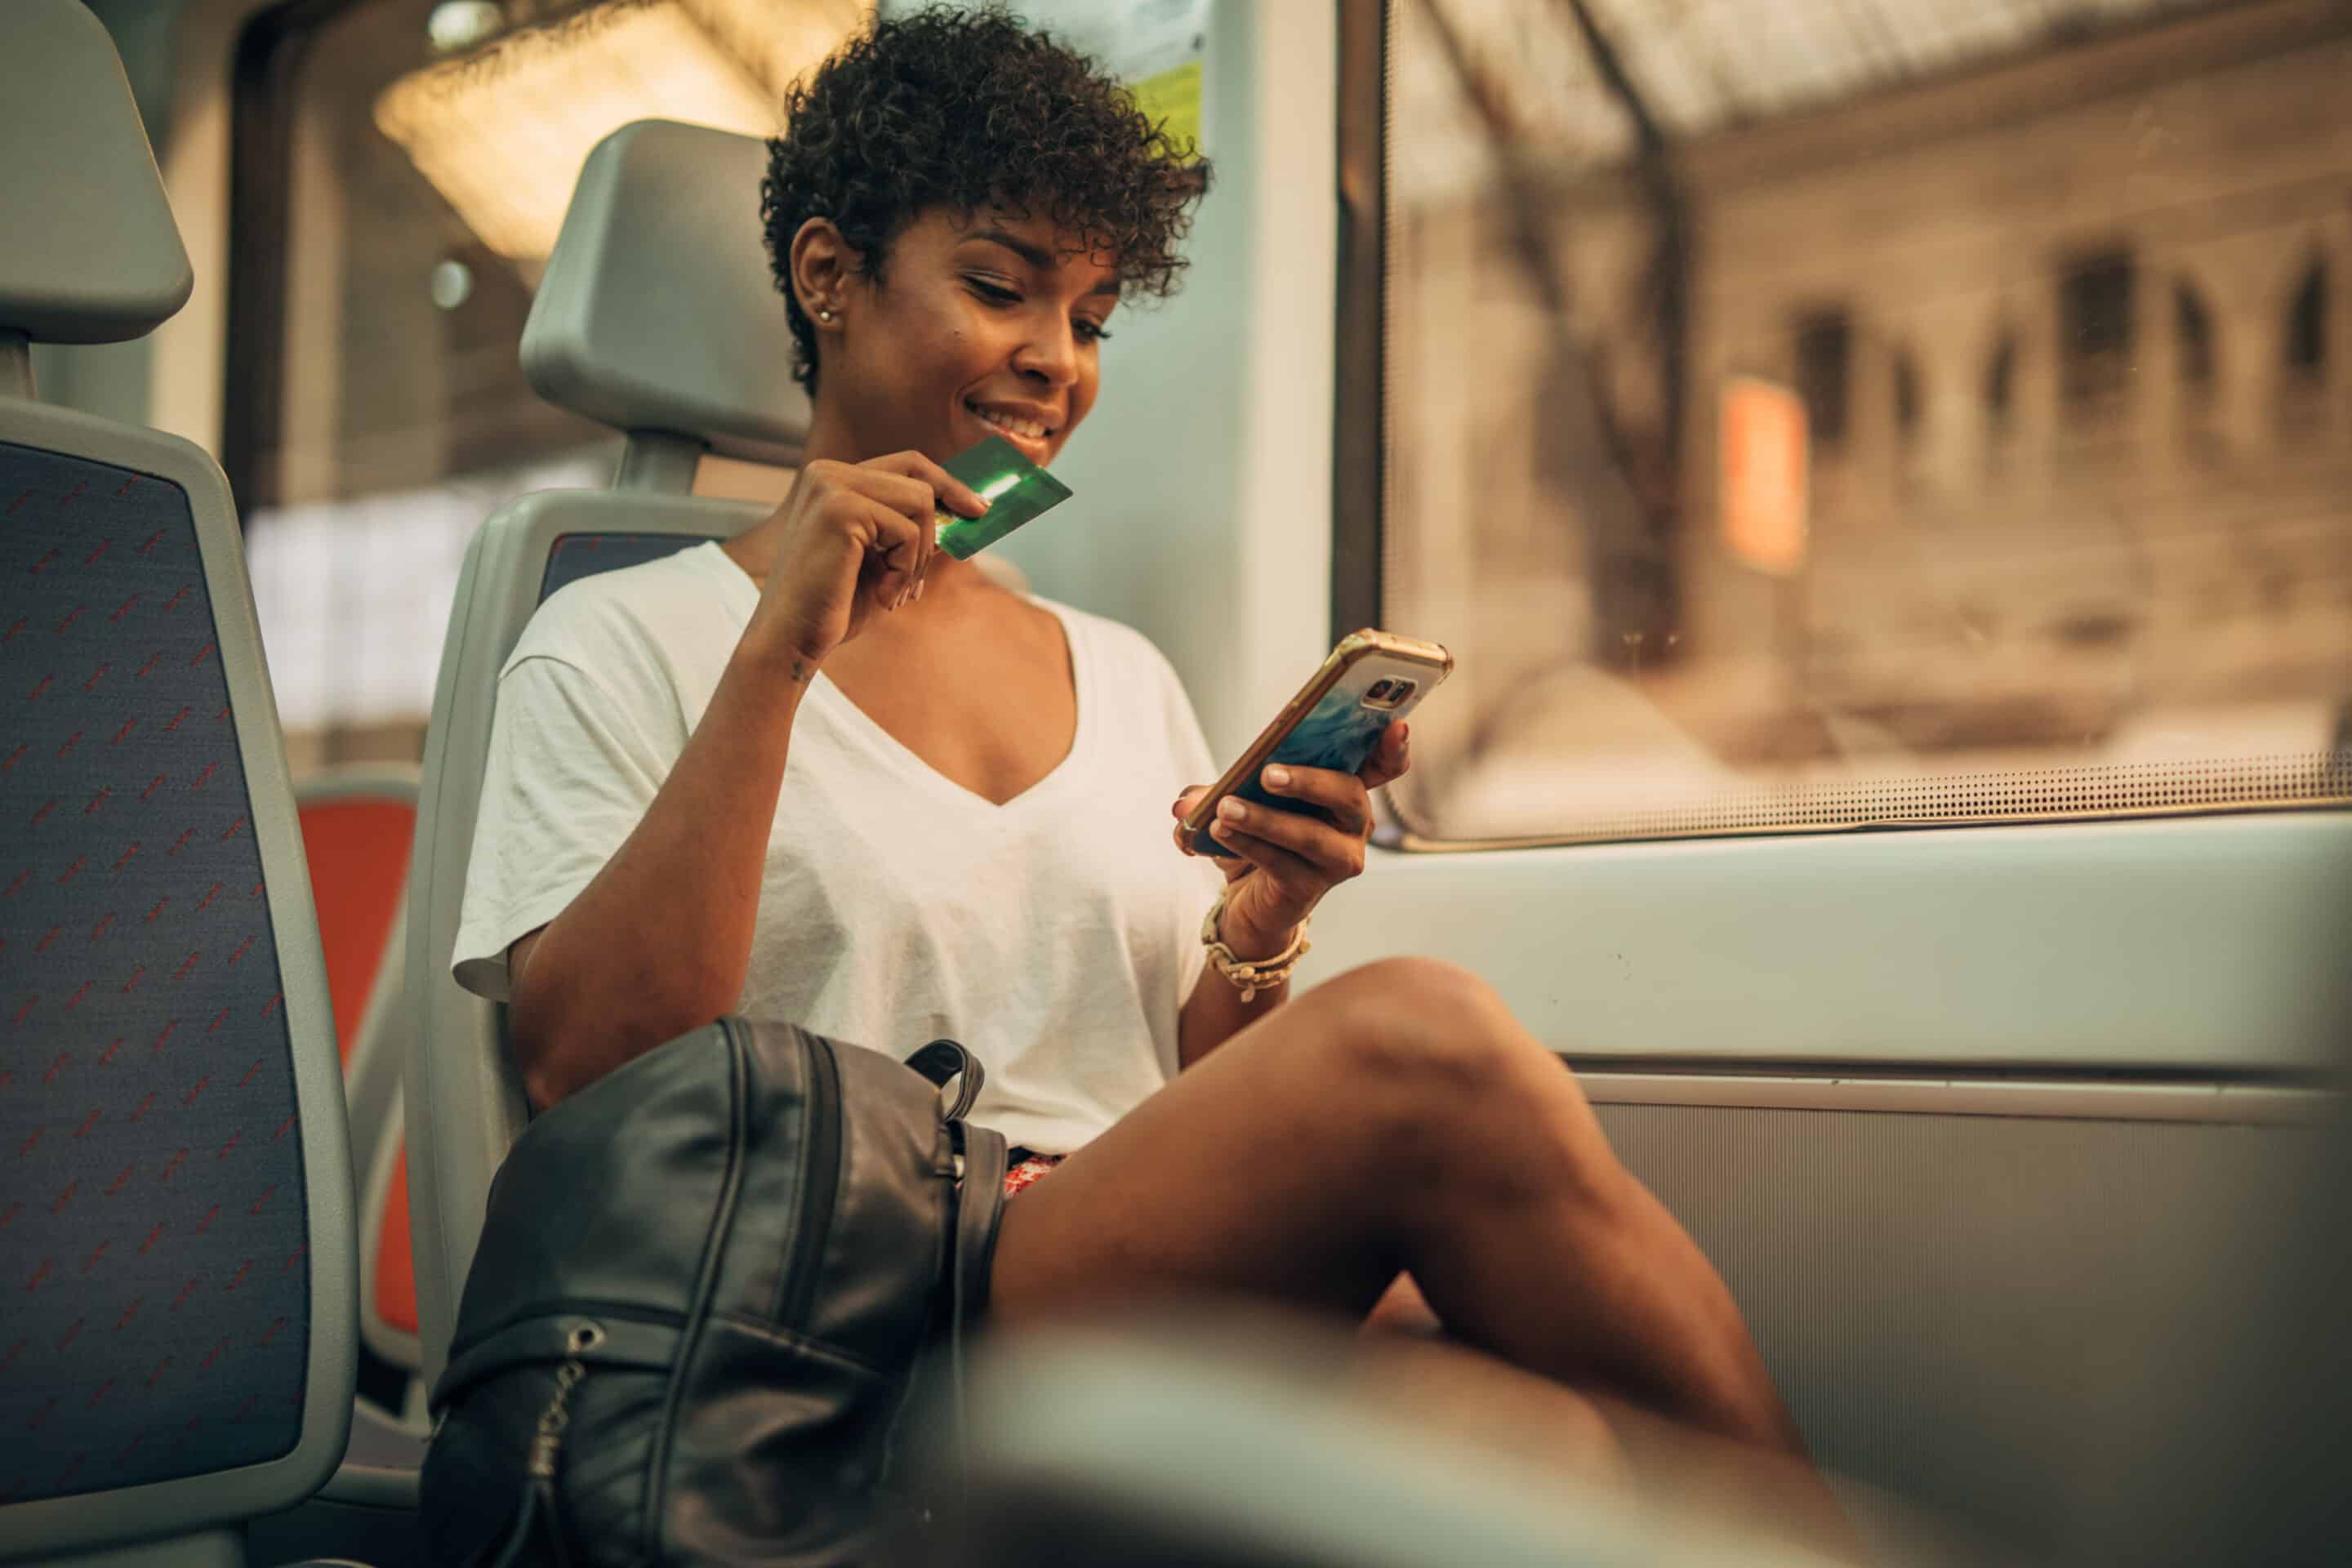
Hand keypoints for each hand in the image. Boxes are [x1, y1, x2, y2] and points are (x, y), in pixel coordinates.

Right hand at [739, 451, 986, 669]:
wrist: (792, 639)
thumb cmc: (834, 605)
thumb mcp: (882, 560)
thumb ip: (911, 531)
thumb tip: (963, 512)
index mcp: (831, 480)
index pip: (906, 464)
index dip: (947, 483)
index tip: (978, 507)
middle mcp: (827, 473)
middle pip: (919, 478)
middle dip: (939, 524)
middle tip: (940, 561)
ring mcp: (831, 487)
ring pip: (920, 503)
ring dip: (919, 556)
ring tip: (896, 590)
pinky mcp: (840, 509)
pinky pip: (907, 532)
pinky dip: (905, 570)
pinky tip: (882, 595)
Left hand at [1171, 721, 1411, 952]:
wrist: (1250, 900)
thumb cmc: (1257, 836)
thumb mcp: (1238, 800)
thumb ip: (1214, 792)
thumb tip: (1184, 803)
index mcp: (1345, 788)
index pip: (1383, 765)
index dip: (1393, 747)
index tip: (1395, 725)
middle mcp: (1353, 823)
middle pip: (1348, 794)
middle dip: (1309, 780)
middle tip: (1268, 773)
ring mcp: (1338, 859)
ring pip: (1311, 834)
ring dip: (1265, 819)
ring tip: (1226, 808)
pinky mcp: (1311, 888)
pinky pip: (1281, 863)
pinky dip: (1248, 845)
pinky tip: (1220, 833)